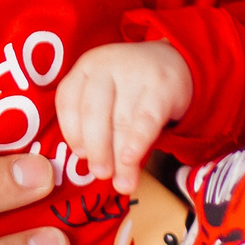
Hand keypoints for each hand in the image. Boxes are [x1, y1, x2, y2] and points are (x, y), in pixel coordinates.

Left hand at [55, 41, 192, 195]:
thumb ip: (95, 125)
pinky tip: (131, 160)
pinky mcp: (161, 86)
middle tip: (101, 174)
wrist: (175, 61)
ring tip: (122, 182)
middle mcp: (105, 66)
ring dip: (120, 158)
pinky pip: (146, 120)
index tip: (79, 155)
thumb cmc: (131, 88)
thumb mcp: (107, 95)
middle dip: (96, 149)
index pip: (68, 100)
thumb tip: (95, 168)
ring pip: (121, 121)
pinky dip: (137, 143)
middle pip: (93, 112)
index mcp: (85, 68)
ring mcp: (134, 73)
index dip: (71, 132)